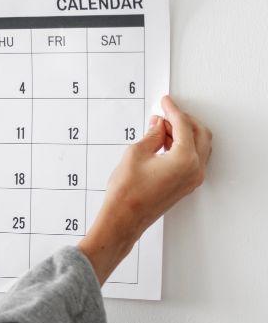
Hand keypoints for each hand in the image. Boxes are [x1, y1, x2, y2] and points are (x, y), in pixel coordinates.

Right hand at [78, 95, 212, 283]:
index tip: (165, 102)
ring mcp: (192, 179)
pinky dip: (183, 147)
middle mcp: (194, 169)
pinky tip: (164, 144)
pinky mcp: (185, 185)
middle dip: (182, 120)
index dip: (172, 111)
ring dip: (184, 133)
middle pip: (199, 133)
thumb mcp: (136, 154)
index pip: (183, 125)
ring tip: (161, 129)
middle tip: (164, 114)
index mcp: (185, 159)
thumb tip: (159, 126)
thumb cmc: (126, 193)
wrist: (123, 220)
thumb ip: (152, 135)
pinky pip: (192, 159)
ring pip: (198, 146)